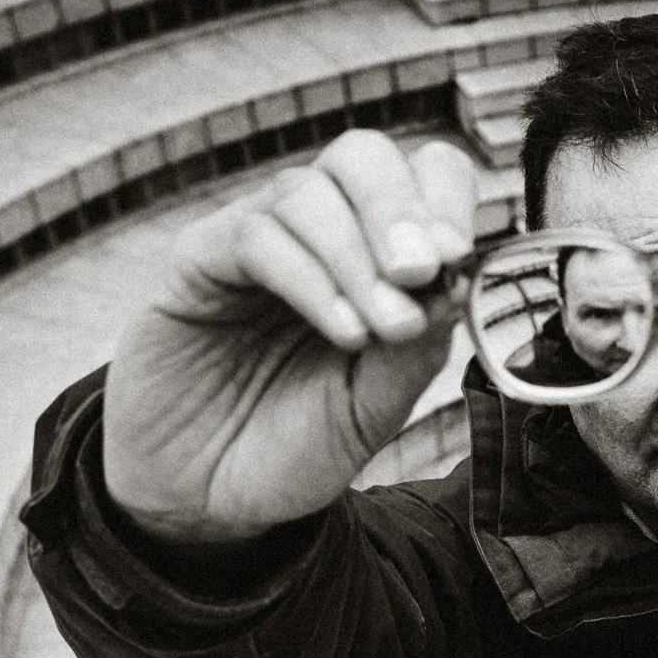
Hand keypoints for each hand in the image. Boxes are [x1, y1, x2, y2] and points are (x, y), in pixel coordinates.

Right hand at [102, 132, 477, 542]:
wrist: (206, 501)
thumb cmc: (293, 448)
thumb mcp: (373, 410)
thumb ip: (415, 350)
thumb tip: (457, 281)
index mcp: (370, 257)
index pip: (417, 178)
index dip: (445, 200)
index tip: (459, 259)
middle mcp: (314, 235)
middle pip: (361, 156)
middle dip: (401, 208)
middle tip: (421, 272)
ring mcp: (253, 242)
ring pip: (309, 191)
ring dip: (357, 256)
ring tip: (378, 329)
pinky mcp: (198, 261)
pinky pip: (254, 236)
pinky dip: (309, 278)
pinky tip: (341, 330)